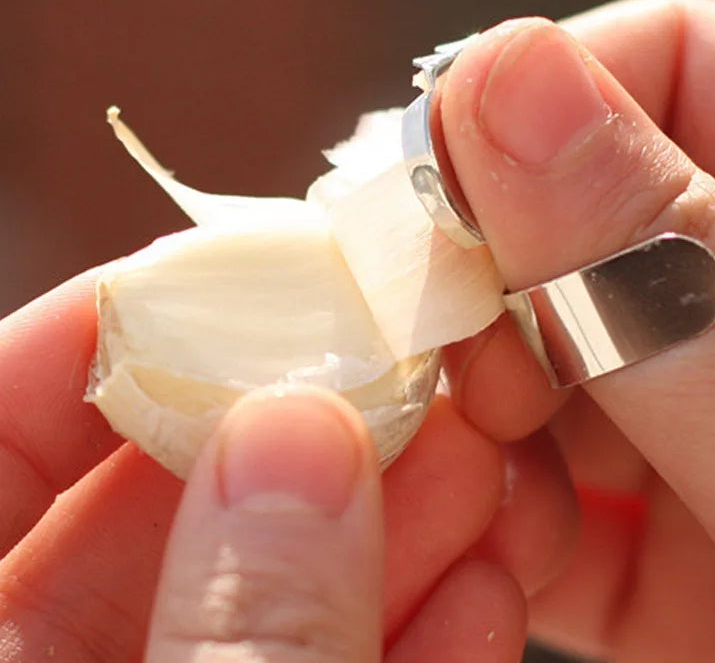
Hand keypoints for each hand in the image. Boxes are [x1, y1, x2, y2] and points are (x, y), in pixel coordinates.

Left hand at [0, 275, 528, 660]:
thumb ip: (240, 626)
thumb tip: (301, 436)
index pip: (3, 433)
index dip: (108, 332)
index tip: (226, 270)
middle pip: (162, 505)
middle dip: (300, 428)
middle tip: (401, 367)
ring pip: (262, 589)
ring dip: (383, 528)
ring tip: (479, 466)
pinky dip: (402, 637)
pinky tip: (484, 592)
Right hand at [440, 0, 714, 661]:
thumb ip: (664, 271)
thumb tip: (501, 72)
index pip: (662, 67)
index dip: (524, 124)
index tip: (427, 223)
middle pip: (572, 209)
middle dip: (492, 289)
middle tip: (484, 385)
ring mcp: (709, 404)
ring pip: (532, 340)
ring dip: (483, 411)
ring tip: (495, 485)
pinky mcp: (665, 515)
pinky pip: (540, 464)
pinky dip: (498, 503)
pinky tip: (513, 547)